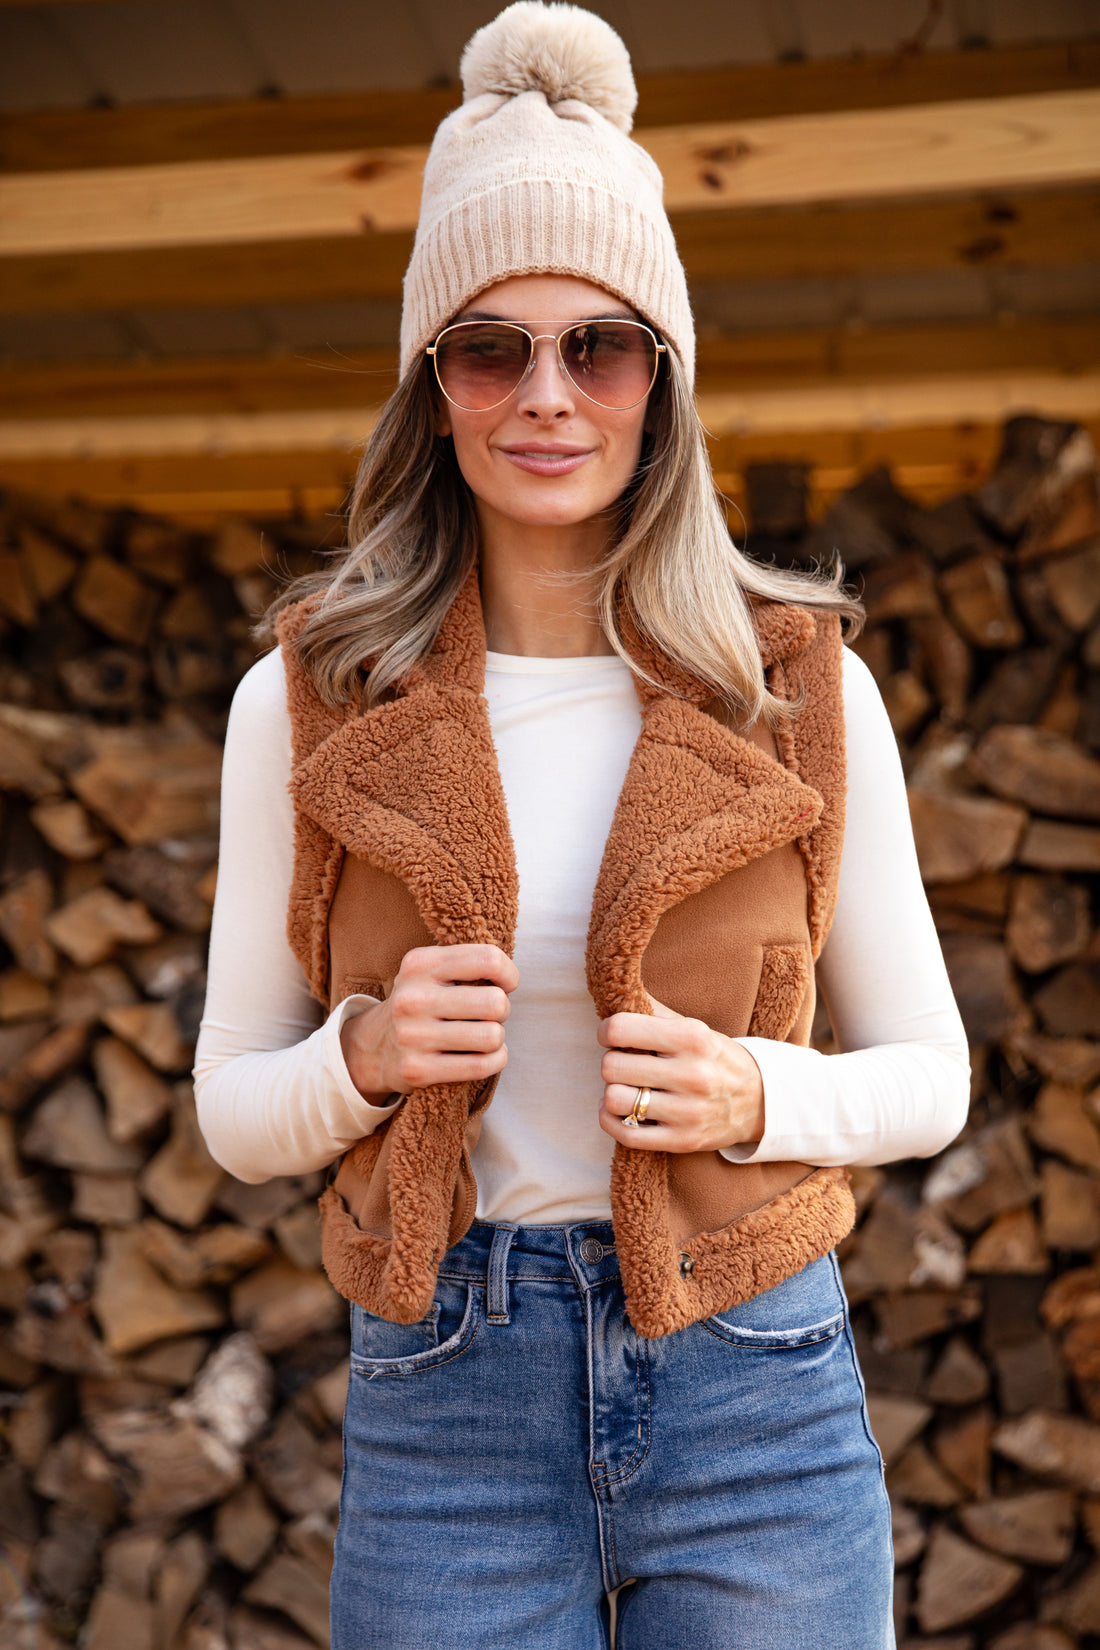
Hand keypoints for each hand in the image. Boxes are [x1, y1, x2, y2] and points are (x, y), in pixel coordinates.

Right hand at [340, 944, 517, 1103]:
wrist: (374, 1047)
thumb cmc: (421, 1003)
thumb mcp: (432, 971)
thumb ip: (469, 964)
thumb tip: (510, 979)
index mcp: (419, 964)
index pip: (488, 960)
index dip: (508, 975)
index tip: (503, 985)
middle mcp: (412, 998)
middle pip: (496, 1003)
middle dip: (502, 1010)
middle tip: (488, 1015)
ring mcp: (412, 1036)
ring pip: (492, 1037)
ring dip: (497, 1038)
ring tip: (482, 1035)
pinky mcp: (417, 1069)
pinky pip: (481, 1066)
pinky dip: (495, 1061)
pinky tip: (485, 1055)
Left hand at [598, 996, 764, 1152]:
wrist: (761, 1102)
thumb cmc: (716, 1059)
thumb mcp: (695, 1028)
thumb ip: (656, 1012)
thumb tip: (621, 993)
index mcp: (693, 1038)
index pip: (620, 1029)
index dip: (606, 1032)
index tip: (612, 1037)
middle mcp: (692, 1074)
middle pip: (612, 1066)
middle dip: (612, 1062)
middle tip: (625, 1063)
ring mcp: (688, 1111)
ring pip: (615, 1100)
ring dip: (613, 1093)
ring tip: (628, 1088)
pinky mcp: (683, 1140)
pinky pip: (626, 1134)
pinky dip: (612, 1121)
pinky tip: (622, 1111)